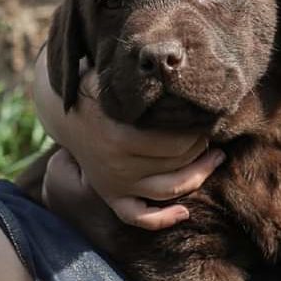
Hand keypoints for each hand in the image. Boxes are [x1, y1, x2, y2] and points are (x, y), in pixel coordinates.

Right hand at [33, 47, 224, 229]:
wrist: (65, 113)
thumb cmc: (100, 89)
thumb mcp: (116, 79)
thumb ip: (142, 77)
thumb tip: (173, 61)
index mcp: (120, 136)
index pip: (176, 143)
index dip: (199, 133)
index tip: (207, 120)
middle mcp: (118, 166)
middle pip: (177, 164)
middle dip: (201, 148)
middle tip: (211, 134)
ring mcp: (115, 184)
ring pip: (167, 190)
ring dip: (198, 176)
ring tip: (215, 159)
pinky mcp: (111, 195)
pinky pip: (136, 217)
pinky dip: (161, 219)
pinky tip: (184, 213)